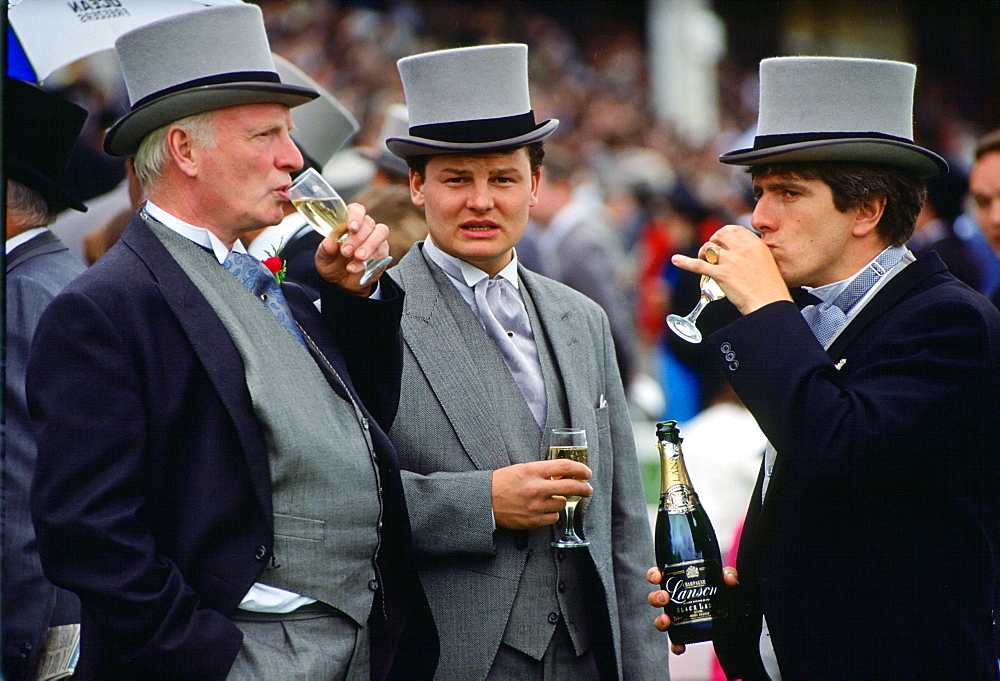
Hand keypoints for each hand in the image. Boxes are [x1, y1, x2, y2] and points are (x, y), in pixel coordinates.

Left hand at [315, 202, 390, 295]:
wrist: (343, 283)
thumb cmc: (333, 264)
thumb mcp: (324, 259)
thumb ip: (326, 250)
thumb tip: (328, 242)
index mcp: (348, 223)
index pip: (356, 210)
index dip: (356, 216)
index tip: (351, 227)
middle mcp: (364, 228)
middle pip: (368, 223)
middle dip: (357, 238)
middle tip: (346, 251)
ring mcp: (375, 240)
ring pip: (380, 234)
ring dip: (369, 245)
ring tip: (358, 257)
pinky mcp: (382, 253)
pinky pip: (381, 252)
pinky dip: (368, 261)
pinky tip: (355, 268)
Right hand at [491, 460, 592, 529]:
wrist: (484, 501)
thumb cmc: (502, 483)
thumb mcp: (522, 469)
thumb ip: (542, 471)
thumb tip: (564, 474)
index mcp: (533, 471)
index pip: (565, 467)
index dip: (581, 469)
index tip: (587, 473)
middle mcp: (536, 488)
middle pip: (571, 487)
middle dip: (584, 488)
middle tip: (588, 489)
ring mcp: (535, 506)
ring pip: (562, 504)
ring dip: (561, 501)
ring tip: (552, 499)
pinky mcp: (533, 521)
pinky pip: (554, 518)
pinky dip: (552, 514)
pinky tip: (544, 509)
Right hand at [646, 565, 738, 654]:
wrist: (731, 619)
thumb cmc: (722, 595)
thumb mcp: (725, 583)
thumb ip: (729, 575)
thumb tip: (728, 577)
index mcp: (679, 584)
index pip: (660, 576)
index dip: (654, 575)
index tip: (658, 576)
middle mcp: (675, 601)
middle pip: (655, 598)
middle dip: (655, 597)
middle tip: (665, 597)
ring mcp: (678, 618)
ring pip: (660, 619)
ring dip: (659, 620)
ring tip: (667, 619)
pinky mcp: (685, 634)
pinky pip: (675, 641)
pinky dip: (675, 645)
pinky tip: (680, 646)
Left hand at [670, 224, 789, 314]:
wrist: (770, 304)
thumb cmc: (770, 288)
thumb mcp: (766, 262)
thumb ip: (753, 254)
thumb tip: (739, 253)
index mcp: (755, 244)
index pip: (734, 229)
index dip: (724, 234)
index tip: (721, 241)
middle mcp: (742, 249)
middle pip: (719, 234)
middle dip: (713, 241)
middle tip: (711, 252)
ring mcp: (731, 261)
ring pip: (709, 248)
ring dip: (703, 253)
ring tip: (703, 260)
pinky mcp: (721, 274)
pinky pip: (698, 265)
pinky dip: (685, 262)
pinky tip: (676, 260)